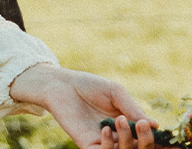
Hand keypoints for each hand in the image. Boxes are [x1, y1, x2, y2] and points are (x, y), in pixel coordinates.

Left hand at [10, 63, 156, 148]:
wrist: (60, 84)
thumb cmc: (89, 86)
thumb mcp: (116, 93)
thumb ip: (133, 108)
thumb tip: (155, 125)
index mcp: (129, 125)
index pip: (148, 139)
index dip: (159, 142)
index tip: (166, 137)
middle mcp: (119, 137)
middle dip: (146, 141)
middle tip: (141, 125)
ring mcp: (104, 142)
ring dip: (128, 140)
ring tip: (119, 120)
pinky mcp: (87, 144)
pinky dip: (109, 145)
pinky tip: (105, 129)